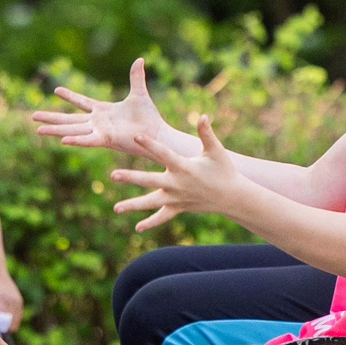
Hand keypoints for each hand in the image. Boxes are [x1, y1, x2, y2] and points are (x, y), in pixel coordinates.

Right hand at [33, 58, 174, 159]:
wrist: (156, 134)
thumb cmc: (148, 118)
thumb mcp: (139, 93)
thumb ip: (136, 77)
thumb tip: (140, 59)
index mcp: (103, 111)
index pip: (82, 102)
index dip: (69, 96)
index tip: (56, 90)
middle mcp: (98, 122)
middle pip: (69, 119)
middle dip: (51, 118)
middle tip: (33, 116)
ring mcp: (100, 131)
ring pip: (72, 130)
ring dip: (55, 130)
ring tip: (38, 130)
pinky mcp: (106, 139)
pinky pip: (88, 140)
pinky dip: (76, 140)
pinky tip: (63, 140)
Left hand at [109, 115, 245, 232]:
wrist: (232, 196)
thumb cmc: (223, 170)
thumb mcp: (216, 151)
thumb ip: (206, 134)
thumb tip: (203, 115)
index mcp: (184, 167)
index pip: (163, 153)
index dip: (150, 144)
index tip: (136, 136)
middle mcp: (177, 184)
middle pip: (149, 181)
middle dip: (131, 178)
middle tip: (113, 175)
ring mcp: (176, 198)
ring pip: (151, 203)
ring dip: (133, 205)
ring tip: (116, 209)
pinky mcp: (178, 208)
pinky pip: (162, 217)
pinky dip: (150, 223)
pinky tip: (137, 228)